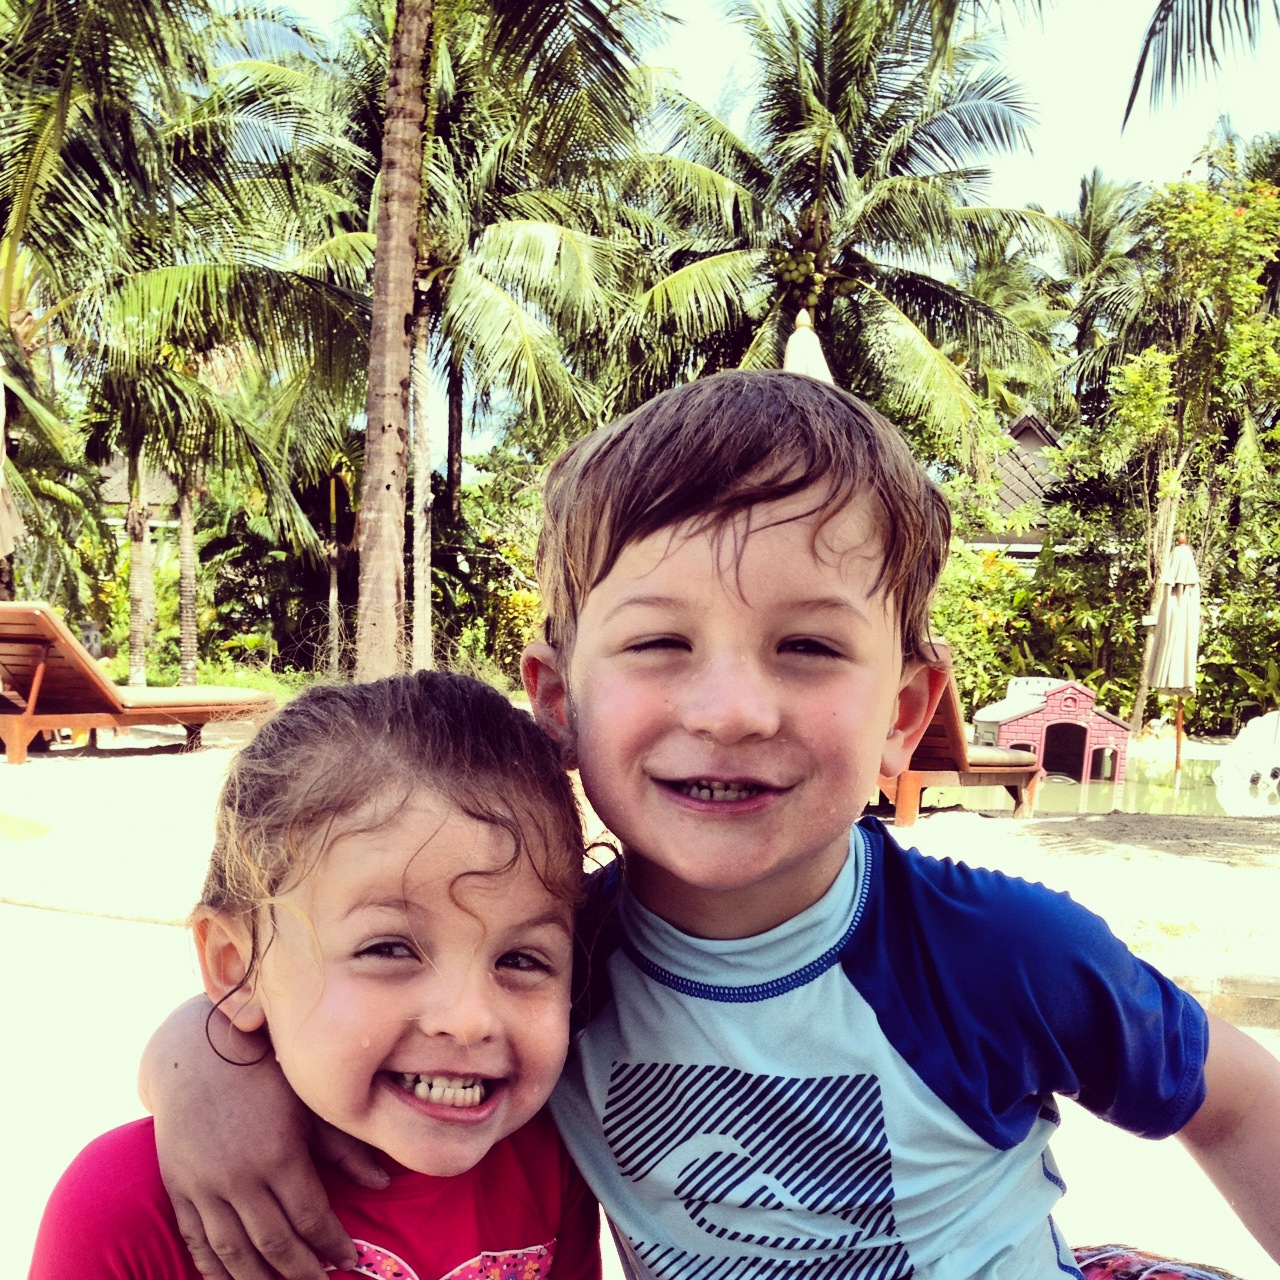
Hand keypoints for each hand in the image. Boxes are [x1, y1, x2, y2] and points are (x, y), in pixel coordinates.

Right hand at [143, 998, 375, 1279]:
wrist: (197, 1054)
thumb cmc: (263, 1073)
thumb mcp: (308, 1104)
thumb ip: (343, 1148)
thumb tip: (383, 1182)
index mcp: (278, 1155)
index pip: (311, 1218)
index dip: (332, 1245)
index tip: (350, 1261)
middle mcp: (239, 1178)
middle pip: (275, 1244)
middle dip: (301, 1272)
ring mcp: (205, 1188)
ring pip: (234, 1253)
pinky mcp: (179, 1190)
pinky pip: (198, 1243)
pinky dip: (215, 1270)